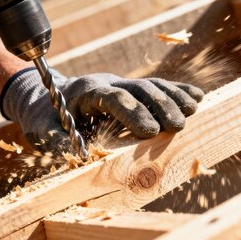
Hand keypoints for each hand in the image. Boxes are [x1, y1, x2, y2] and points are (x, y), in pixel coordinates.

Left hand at [1, 69, 203, 153]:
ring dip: (173, 97)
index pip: (112, 97)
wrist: (44, 95)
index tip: (150, 131)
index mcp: (85, 92)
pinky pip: (156, 86)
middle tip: (178, 126)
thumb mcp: (43, 129)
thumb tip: (77, 157)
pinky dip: (176, 91)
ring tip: (194, 111)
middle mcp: (106, 82)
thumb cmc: (45, 116)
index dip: (132, 112)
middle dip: (159, 106)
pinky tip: (197, 98)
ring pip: (150, 84)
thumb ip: (57, 141)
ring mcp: (120, 83)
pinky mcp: (130, 89)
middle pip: (137, 88)